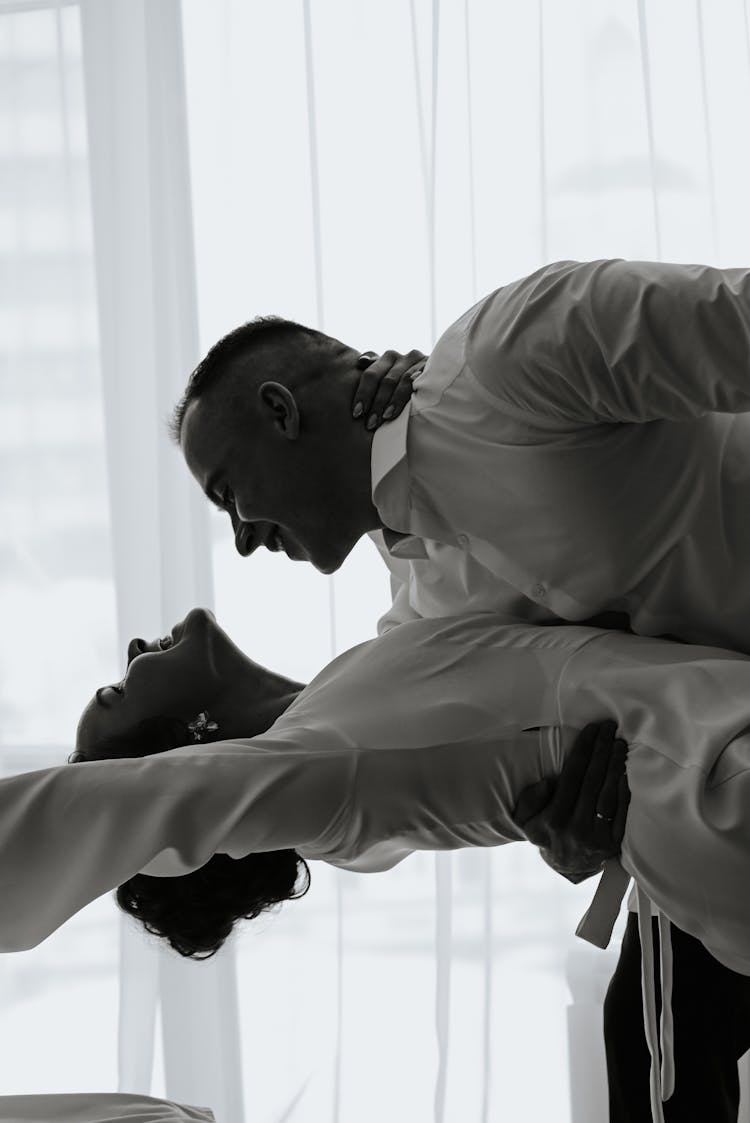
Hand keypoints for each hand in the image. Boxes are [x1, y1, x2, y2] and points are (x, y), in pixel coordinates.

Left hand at [352, 348, 426, 429]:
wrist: (442, 378)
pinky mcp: (434, 368)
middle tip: (370, 423)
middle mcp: (403, 357)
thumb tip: (361, 361)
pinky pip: (421, 380)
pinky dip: (413, 390)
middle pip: (386, 379)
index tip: (357, 413)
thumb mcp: (391, 375)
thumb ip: (376, 369)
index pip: (371, 375)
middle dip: (377, 402)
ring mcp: (420, 361)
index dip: (363, 394)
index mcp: (388, 358)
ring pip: (403, 381)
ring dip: (393, 401)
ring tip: (386, 417)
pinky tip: (408, 400)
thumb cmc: (409, 382)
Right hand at [511, 720, 630, 882]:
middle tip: (609, 729)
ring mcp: (597, 838)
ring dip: (615, 766)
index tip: (591, 730)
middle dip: (602, 750)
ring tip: (620, 744)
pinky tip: (626, 772)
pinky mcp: (614, 844)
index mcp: (554, 818)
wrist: (567, 867)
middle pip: (592, 781)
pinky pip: (621, 813)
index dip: (583, 750)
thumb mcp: (526, 820)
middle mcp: (576, 827)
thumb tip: (547, 782)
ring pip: (609, 795)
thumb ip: (530, 800)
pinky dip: (625, 791)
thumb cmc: (547, 833)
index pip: (571, 776)